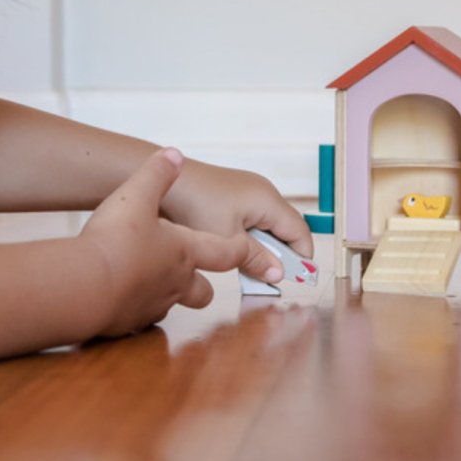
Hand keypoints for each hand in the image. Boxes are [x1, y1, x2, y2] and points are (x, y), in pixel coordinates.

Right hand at [80, 149, 278, 336]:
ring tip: (148, 278)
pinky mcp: (130, 322)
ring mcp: (154, 305)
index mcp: (185, 252)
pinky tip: (121, 294)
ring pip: (172, 304)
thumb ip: (157, 174)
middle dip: (203, 283)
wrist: (86, 285)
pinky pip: (140, 317)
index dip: (238, 250)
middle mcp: (177, 283)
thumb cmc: (116, 240)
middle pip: (203, 291)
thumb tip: (173, 155)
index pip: (227, 253)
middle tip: (192, 270)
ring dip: (167, 294)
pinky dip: (136, 306)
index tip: (244, 249)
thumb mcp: (137, 195)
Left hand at [161, 158, 314, 272]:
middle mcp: (262, 191)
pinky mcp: (231, 194)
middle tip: (269, 278)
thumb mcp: (227, 240)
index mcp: (268, 200)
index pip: (300, 231)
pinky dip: (248, 237)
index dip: (301, 257)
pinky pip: (251, 219)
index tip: (296, 280)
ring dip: (262, 247)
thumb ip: (256, 259)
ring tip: (248, 267)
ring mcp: (247, 190)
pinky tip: (231, 251)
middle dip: (281, 254)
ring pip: (267, 225)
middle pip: (285, 228)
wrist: (159, 180)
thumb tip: (279, 274)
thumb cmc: (193, 205)